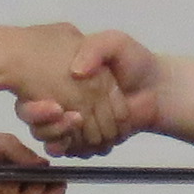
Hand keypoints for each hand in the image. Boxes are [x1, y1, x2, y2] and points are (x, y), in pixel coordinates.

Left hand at [0, 133, 66, 193]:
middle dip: (35, 192)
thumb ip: (24, 154)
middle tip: (30, 182)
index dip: (54, 189)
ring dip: (13, 192)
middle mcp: (13, 192)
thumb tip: (44, 166)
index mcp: (20, 175)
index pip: (45, 188)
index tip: (58, 185)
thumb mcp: (3, 143)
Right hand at [22, 28, 161, 155]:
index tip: (51, 104)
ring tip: (75, 123)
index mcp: (62, 78)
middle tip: (60, 113)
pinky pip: (73, 151)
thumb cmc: (135, 62)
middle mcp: (63, 101)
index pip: (34, 95)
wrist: (159, 88)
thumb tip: (75, 71)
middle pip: (37, 122)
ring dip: (60, 136)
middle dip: (45, 123)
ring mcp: (74, 123)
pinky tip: (88, 139)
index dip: (35, 105)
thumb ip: (95, 48)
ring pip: (51, 140)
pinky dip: (78, 148)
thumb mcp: (115, 42)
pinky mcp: (88, 140)